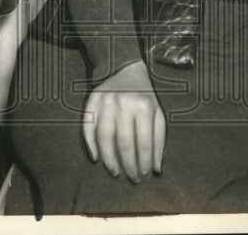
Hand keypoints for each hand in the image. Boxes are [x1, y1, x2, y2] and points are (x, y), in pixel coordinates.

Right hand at [82, 60, 165, 182]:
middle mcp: (124, 104)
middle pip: (124, 142)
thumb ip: (159, 139)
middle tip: (132, 178)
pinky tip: (96, 158)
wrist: (125, 69)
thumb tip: (156, 169)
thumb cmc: (144, 96)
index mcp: (144, 106)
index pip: (144, 141)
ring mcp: (106, 102)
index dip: (145, 161)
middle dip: (129, 165)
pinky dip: (90, 144)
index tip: (145, 175)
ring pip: (105, 137)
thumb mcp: (157, 112)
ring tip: (115, 172)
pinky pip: (88, 126)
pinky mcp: (92, 101)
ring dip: (109, 159)